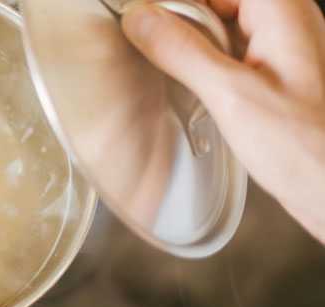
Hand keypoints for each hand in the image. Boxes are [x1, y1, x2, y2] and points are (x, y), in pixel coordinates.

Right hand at [121, 0, 324, 241]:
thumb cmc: (311, 150)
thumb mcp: (231, 97)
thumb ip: (182, 52)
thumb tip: (142, 20)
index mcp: (283, 13)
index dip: (175, 5)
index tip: (145, 25)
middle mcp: (288, 24)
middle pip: (215, 5)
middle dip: (184, 28)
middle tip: (168, 60)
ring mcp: (285, 50)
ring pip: (222, 31)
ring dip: (196, 53)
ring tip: (193, 85)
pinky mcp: (277, 76)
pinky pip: (233, 57)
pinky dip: (212, 72)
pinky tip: (207, 98)